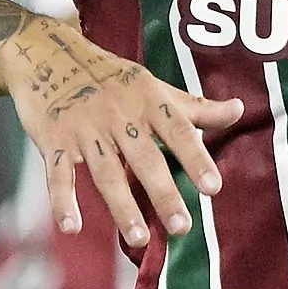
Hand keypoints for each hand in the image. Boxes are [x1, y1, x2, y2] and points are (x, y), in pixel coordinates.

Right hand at [5, 15, 243, 246]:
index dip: (196, 159)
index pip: (177, 131)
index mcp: (148, 100)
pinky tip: (71, 228)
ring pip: (106, 171)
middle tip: (181, 227)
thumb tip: (240, 109)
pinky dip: (63, 200)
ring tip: (137, 237)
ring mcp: (85, 127)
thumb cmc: (110, 77)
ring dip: (121, 205)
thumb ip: (195, 107)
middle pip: (144, 157)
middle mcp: (119, 114)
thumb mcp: (153, 86)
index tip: (213, 188)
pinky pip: (59, 173)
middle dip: (163, 193)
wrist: (47, 52)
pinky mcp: (55, 139)